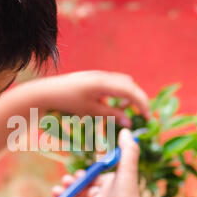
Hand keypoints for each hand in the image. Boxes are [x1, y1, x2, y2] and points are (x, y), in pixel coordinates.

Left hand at [25, 70, 150, 126]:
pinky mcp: (95, 77)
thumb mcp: (91, 111)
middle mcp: (104, 76)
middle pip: (130, 85)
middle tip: (141, 115)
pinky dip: (118, 93)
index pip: (131, 91)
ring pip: (123, 83)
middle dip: (138, 99)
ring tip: (123, 111)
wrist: (48, 91)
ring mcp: (99, 75)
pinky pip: (114, 83)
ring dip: (128, 96)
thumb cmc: (68, 102)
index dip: (142, 104)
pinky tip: (112, 105)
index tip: (147, 117)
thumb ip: (111, 115)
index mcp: (104, 83)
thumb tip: (129, 121)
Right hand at [52, 129, 145, 196]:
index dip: (86, 176)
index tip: (78, 174)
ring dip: (66, 195)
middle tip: (65, 180)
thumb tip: (127, 130)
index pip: (96, 179)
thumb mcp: (127, 168)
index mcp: (113, 186)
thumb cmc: (126, 195)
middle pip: (85, 189)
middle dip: (73, 185)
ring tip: (56, 191)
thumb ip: (128, 150)